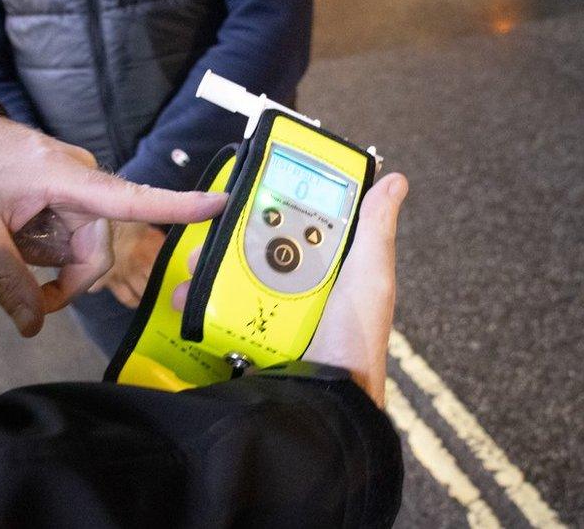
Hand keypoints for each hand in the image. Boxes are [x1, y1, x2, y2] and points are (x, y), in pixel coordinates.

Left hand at [0, 110, 225, 336]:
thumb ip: (6, 279)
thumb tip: (33, 327)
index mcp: (68, 179)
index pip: (132, 198)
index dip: (179, 207)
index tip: (223, 205)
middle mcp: (82, 179)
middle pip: (99, 246)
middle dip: (66, 277)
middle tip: (26, 296)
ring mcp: (73, 182)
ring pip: (81, 242)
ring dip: (49, 258)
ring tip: (4, 245)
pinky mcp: (62, 186)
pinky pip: (68, 227)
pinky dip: (45, 243)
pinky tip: (12, 234)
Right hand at [172, 173, 407, 405]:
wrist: (323, 402)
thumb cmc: (355, 340)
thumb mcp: (369, 279)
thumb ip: (375, 231)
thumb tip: (394, 181)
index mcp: (332, 268)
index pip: (302, 223)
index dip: (278, 203)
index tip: (251, 186)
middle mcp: (300, 286)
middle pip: (258, 245)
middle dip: (230, 233)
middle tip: (212, 228)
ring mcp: (272, 311)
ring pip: (232, 275)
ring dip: (208, 266)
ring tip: (194, 263)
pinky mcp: (248, 334)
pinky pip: (220, 309)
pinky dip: (201, 301)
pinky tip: (188, 296)